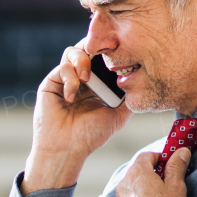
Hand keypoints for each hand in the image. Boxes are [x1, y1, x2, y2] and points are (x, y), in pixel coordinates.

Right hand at [23, 41, 131, 192]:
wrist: (66, 149)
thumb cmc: (89, 136)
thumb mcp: (117, 116)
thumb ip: (129, 100)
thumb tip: (145, 83)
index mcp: (98, 84)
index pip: (104, 58)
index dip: (112, 51)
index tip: (121, 52)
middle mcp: (82, 79)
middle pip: (89, 48)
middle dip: (97, 48)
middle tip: (105, 55)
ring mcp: (66, 79)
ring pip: (73, 51)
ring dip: (82, 61)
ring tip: (86, 78)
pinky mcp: (51, 82)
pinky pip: (62, 67)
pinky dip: (70, 78)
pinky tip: (71, 96)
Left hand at [114, 147, 190, 196]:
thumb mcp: (176, 186)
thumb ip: (176, 166)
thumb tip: (181, 152)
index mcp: (137, 173)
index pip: (146, 156)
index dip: (158, 157)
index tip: (168, 164)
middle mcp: (124, 184)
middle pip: (136, 171)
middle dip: (150, 173)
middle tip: (165, 182)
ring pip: (130, 188)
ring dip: (142, 188)